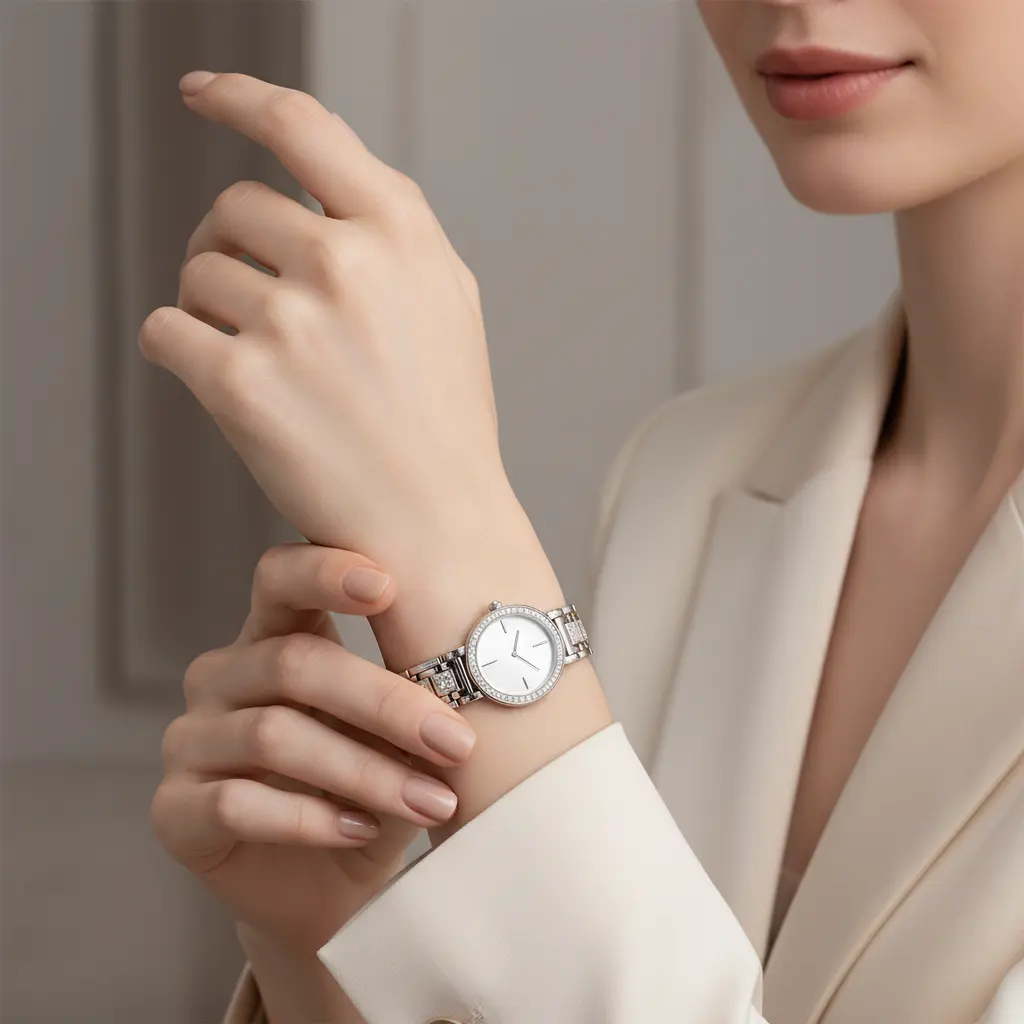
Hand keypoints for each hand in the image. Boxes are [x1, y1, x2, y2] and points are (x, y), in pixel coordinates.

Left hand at [138, 71, 516, 580]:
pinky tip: (222, 384)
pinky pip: (165, 333)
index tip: (200, 93)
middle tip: (248, 300)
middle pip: (234, 207)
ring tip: (257, 361)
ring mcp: (293, 323)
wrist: (438, 526)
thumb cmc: (442, 422)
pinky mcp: (241, 385)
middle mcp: (347, 263)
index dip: (238, 98)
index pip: (301, 126)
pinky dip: (180, 352)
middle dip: (230, 247)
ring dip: (211, 310)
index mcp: (402, 231)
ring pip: (197, 274)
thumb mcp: (446, 302)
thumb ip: (388, 232)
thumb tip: (313, 191)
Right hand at [150, 541, 477, 955]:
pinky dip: (310, 819)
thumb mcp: (397, 740)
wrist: (329, 891)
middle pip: (294, 663)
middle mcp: (221, 676)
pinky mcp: (174, 811)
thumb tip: (469, 691)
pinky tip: (361, 830)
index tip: (386, 585)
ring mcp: (189, 741)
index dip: (325, 573)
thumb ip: (411, 704)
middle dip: (385, 703)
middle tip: (456, 742)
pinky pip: (237, 803)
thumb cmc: (370, 791)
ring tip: (432, 802)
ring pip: (273, 735)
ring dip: (365, 771)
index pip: (280, 579)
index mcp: (272, 637)